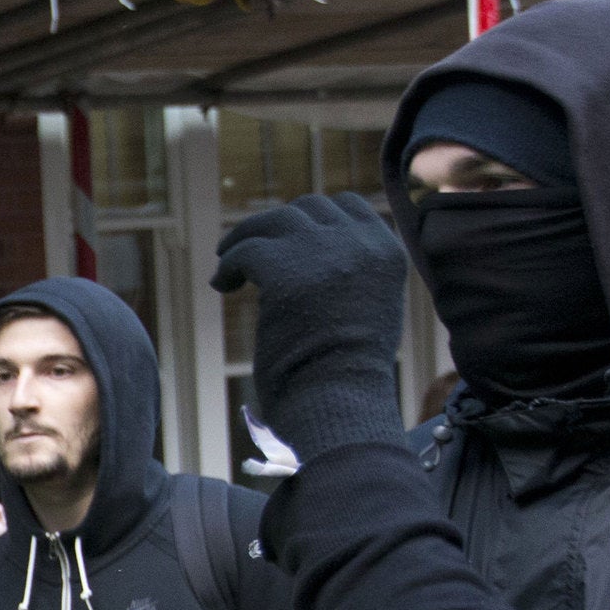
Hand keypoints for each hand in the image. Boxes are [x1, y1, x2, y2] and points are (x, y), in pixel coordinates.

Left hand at [210, 192, 407, 461]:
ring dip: (245, 238)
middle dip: (276, 229)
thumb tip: (308, 259)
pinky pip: (247, 248)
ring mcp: (325, 253)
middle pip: (308, 209)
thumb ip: (351, 275)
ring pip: (273, 222)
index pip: (347, 206)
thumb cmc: (346, 376)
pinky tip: (222, 285)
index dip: (311, 219)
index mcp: (387, 253)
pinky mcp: (286, 270)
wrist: (339, 403)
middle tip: (250, 253)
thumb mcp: (368, 311)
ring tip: (226, 263)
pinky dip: (228, 263)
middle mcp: (361, 244)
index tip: (286, 241)